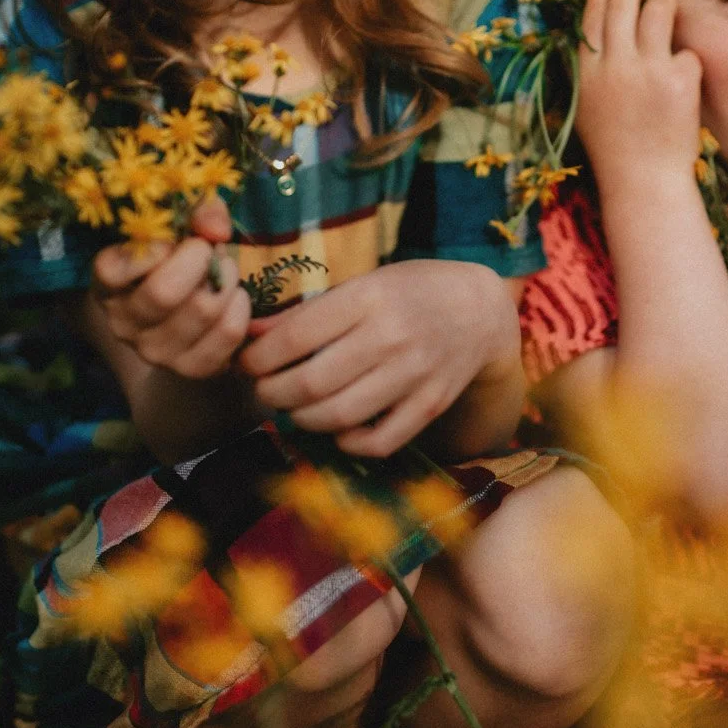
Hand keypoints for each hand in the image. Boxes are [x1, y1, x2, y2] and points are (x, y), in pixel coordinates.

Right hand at [89, 196, 251, 380]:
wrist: (182, 316)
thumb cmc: (175, 257)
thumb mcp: (175, 228)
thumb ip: (196, 211)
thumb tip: (216, 229)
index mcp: (107, 286)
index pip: (113, 270)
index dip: (153, 247)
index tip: (174, 236)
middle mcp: (124, 324)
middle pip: (164, 293)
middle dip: (199, 258)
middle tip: (209, 247)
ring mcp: (156, 352)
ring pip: (203, 310)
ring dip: (225, 278)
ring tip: (223, 267)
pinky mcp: (192, 368)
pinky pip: (228, 333)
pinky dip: (240, 307)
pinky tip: (233, 295)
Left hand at [238, 259, 520, 456]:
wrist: (480, 309)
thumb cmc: (409, 292)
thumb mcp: (361, 285)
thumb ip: (307, 313)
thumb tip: (251, 334)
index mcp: (368, 297)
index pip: (296, 337)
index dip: (259, 357)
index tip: (247, 363)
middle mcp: (391, 336)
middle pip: (311, 382)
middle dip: (273, 393)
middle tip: (264, 390)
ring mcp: (415, 375)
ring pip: (339, 416)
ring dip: (302, 419)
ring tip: (293, 409)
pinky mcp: (432, 405)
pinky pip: (380, 441)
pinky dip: (348, 442)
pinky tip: (337, 429)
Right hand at [577, 0, 702, 202]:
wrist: (643, 181)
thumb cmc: (616, 146)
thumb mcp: (589, 103)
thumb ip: (594, 66)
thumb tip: (603, 27)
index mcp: (587, 69)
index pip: (593, 11)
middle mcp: (613, 64)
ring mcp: (647, 70)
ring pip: (660, 10)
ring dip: (665, 8)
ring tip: (666, 22)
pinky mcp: (678, 80)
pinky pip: (687, 50)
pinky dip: (687, 63)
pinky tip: (681, 87)